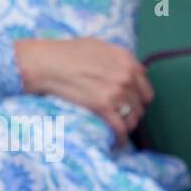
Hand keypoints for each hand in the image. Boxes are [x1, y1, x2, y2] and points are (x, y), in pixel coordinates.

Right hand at [15, 37, 152, 145]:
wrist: (46, 63)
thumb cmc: (65, 53)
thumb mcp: (99, 47)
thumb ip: (116, 59)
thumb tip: (123, 70)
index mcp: (127, 62)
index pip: (144, 88)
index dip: (137, 99)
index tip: (128, 106)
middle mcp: (126, 76)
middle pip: (140, 105)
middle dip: (132, 114)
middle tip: (120, 121)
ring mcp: (116, 92)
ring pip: (132, 118)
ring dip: (126, 127)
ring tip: (118, 133)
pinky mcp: (102, 106)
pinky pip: (119, 127)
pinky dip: (120, 138)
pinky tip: (117, 144)